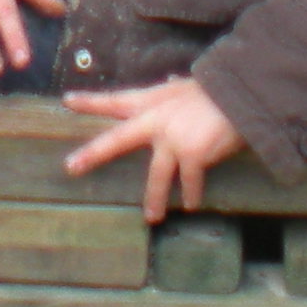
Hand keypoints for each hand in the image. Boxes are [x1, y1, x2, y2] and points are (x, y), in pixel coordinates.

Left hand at [62, 77, 244, 222]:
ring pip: (156, 177)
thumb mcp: (184, 90)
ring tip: (152, 217)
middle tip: (71, 167)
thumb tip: (168, 93)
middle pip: (117, 139)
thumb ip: (171, 98)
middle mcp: (156, 119)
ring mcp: (171, 139)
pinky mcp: (190, 154)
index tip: (68, 101)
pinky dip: (191, 194)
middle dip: (94, 153)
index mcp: (153, 101)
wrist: (239, 96)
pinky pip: (188, 183)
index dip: (92, 101)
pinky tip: (191, 204)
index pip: (116, 99)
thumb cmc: (215, 92)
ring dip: (154, 199)